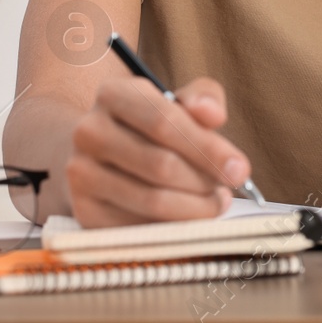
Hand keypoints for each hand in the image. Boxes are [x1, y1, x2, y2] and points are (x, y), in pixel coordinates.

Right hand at [66, 76, 252, 226]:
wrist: (99, 154)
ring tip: (214, 202)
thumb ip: (203, 97)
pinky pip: (139, 228)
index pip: (164, 122)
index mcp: (112, 94)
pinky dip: (172, 228)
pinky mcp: (84, 211)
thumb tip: (212, 114)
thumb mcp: (176, 100)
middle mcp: (88, 132)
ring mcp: (81, 174)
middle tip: (228, 189)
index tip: (240, 169)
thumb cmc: (149, 125)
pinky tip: (187, 217)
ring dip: (195, 208)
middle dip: (204, 182)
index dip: (207, 149)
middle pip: (161, 165)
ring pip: (152, 201)